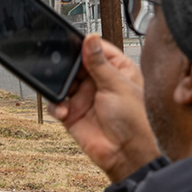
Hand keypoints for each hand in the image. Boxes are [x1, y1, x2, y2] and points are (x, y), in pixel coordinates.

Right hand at [51, 34, 159, 182]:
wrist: (127, 154)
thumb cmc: (135, 121)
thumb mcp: (117, 85)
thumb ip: (99, 62)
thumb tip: (90, 38)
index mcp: (116, 70)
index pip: (97, 50)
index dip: (84, 44)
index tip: (72, 40)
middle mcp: (99, 82)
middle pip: (75, 65)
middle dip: (66, 66)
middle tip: (62, 68)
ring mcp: (85, 98)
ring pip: (63, 83)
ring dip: (59, 86)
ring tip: (63, 92)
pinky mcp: (73, 114)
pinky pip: (57, 104)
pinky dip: (56, 106)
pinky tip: (63, 110)